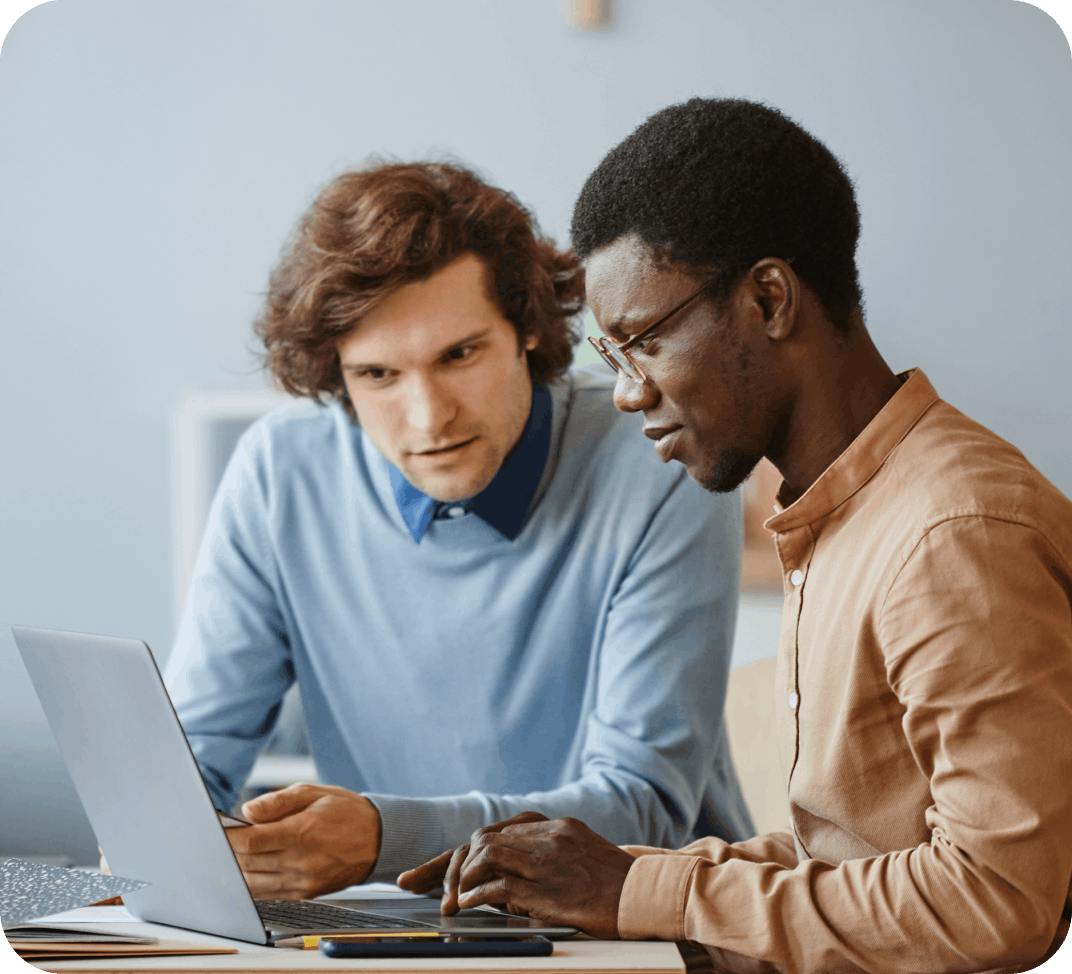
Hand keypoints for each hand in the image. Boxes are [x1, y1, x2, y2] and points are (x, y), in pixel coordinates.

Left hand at [226, 783, 381, 898]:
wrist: (378, 840)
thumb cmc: (347, 812)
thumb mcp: (315, 793)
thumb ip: (279, 801)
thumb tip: (248, 811)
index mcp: (303, 832)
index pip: (252, 840)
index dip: (228, 837)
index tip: (217, 829)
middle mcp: (302, 860)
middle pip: (249, 861)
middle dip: (229, 851)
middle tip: (219, 840)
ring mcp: (303, 881)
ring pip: (254, 882)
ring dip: (237, 869)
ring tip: (231, 854)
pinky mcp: (306, 893)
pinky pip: (268, 894)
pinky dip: (253, 884)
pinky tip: (249, 870)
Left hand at [401, 814, 634, 939]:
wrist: (648, 895)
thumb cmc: (614, 883)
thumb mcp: (582, 852)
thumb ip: (548, 851)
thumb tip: (509, 870)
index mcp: (557, 825)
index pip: (500, 831)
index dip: (470, 850)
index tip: (449, 868)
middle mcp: (549, 836)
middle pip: (486, 839)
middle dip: (455, 862)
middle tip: (438, 884)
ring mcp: (547, 860)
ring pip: (486, 855)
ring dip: (462, 877)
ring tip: (454, 896)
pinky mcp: (546, 889)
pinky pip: (497, 886)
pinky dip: (475, 895)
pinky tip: (467, 906)